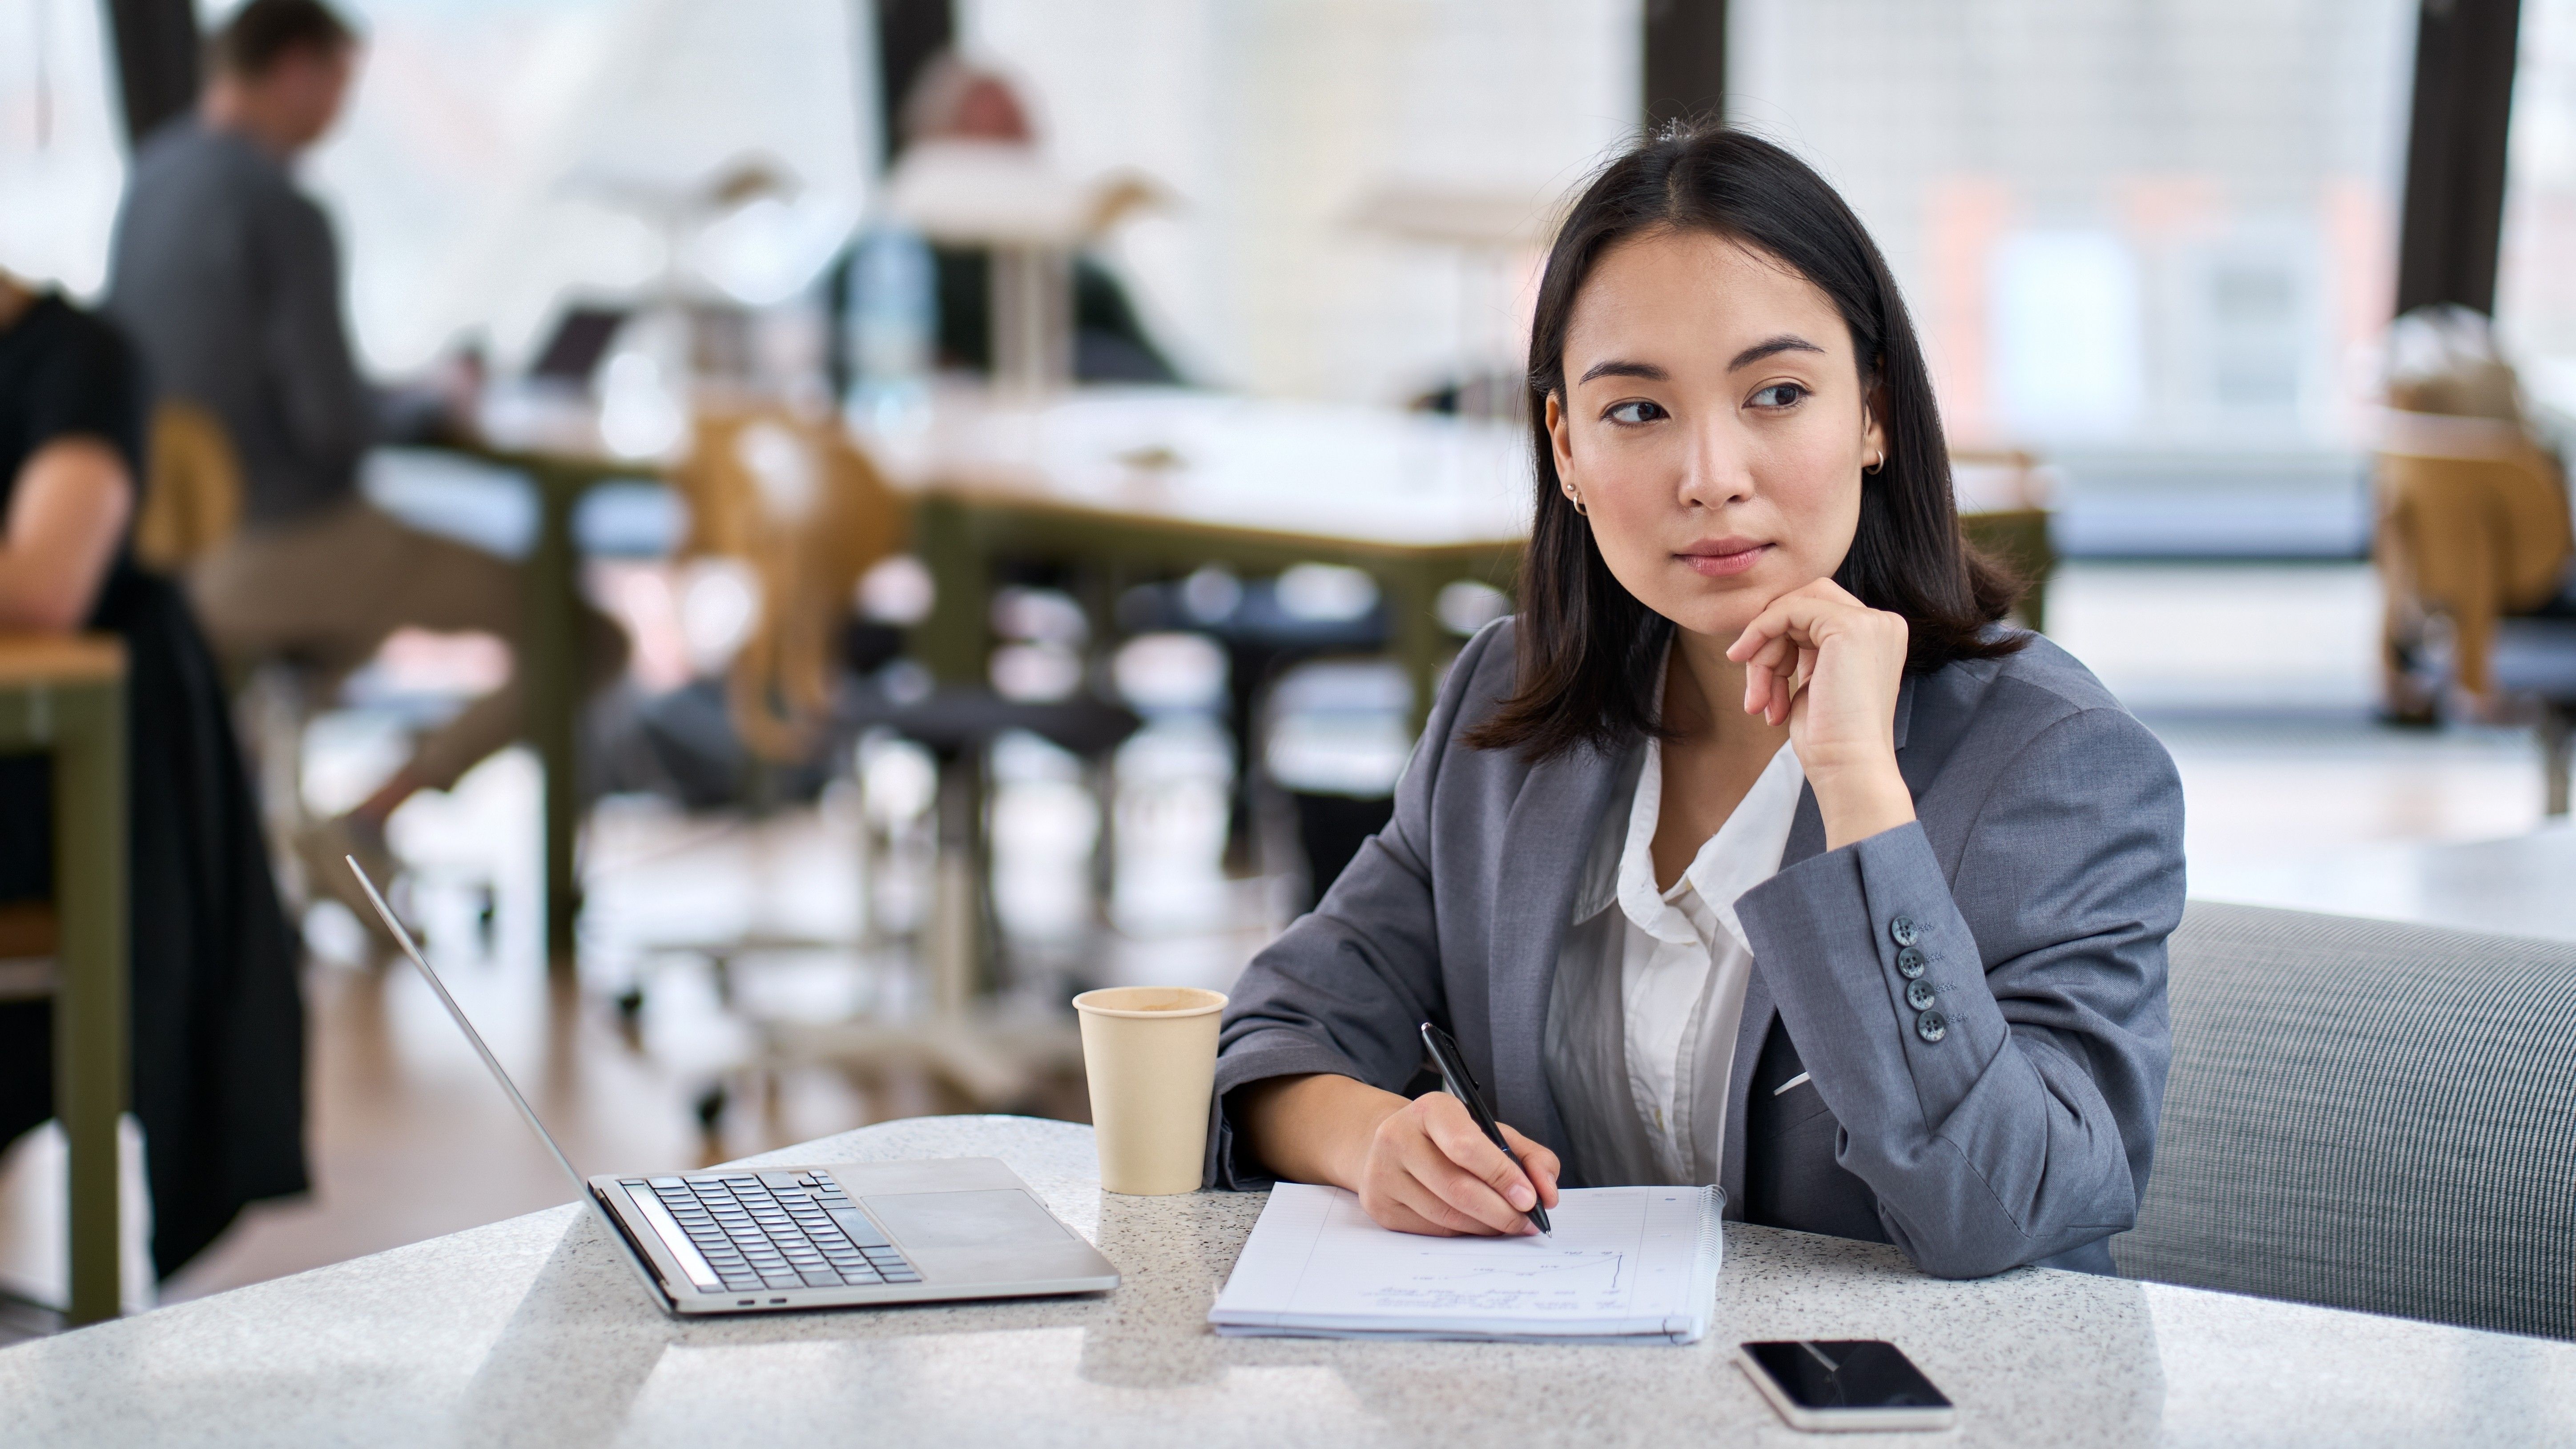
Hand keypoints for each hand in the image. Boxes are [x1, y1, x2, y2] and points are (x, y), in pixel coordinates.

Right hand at [1238, 1074, 1560, 1236]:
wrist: (1392, 1143)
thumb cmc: (1451, 1138)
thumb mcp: (1491, 1132)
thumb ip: (1529, 1156)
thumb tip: (1547, 1192)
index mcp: (1430, 1109)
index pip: (1466, 1145)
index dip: (1502, 1175)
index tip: (1531, 1198)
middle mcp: (1397, 1137)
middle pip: (1456, 1187)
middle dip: (1500, 1211)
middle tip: (1527, 1222)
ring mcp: (1382, 1173)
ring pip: (1445, 1214)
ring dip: (1485, 1227)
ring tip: (1508, 1225)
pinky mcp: (1379, 1205)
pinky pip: (1431, 1229)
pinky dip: (1462, 1233)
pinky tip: (1478, 1227)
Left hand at [1725, 577, 1915, 847]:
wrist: (1848, 767)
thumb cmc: (1828, 739)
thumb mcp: (1814, 683)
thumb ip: (1804, 651)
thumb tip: (1764, 629)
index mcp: (1877, 636)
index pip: (1816, 615)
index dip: (1780, 641)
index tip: (1759, 683)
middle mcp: (1881, 623)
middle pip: (1803, 605)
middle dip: (1770, 643)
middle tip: (1757, 693)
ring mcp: (1869, 622)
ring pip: (1791, 609)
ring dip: (1763, 654)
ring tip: (1759, 700)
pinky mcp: (1849, 627)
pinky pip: (1787, 610)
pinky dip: (1759, 633)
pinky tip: (1745, 663)